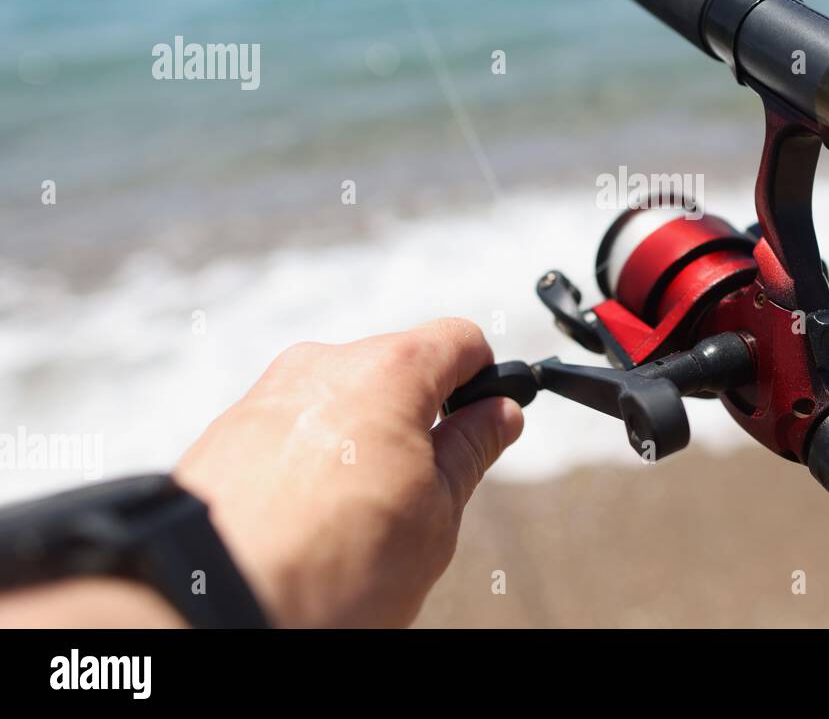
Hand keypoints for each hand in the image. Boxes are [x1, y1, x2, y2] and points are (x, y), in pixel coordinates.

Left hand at [174, 317, 522, 627]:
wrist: (211, 607)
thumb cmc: (332, 566)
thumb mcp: (436, 514)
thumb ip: (472, 449)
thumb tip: (499, 413)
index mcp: (388, 371)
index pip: (460, 340)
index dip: (483, 380)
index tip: (484, 424)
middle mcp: (323, 365)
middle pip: (397, 369)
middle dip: (418, 419)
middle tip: (421, 491)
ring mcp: (268, 395)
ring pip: (341, 401)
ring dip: (363, 442)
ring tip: (356, 518)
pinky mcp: (226, 431)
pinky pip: (292, 429)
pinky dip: (312, 461)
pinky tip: (309, 520)